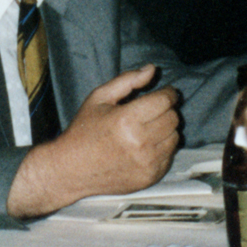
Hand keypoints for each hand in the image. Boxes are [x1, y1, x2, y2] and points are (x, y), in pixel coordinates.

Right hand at [7, 64, 181, 217]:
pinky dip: (162, 148)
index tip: (165, 92)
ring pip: (175, 137)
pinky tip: (146, 146)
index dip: (168, 93)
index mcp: (126, 119)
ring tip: (148, 128)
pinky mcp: (150, 177)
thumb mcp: (99, 98)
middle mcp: (140, 143)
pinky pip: (169, 156)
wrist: (72, 170)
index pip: (164, 101)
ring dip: (166, 129)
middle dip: (166, 110)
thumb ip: (127, 80)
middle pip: (173, 118)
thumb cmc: (84, 132)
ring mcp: (147, 163)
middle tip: (153, 110)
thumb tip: (152, 69)